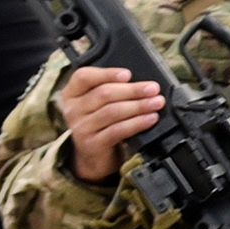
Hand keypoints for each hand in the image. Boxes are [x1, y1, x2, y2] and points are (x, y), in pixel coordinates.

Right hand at [57, 63, 166, 182]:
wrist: (94, 155)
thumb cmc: (102, 122)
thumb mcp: (100, 103)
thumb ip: (114, 89)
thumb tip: (143, 83)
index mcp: (72, 93)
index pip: (84, 76)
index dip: (107, 73)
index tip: (128, 74)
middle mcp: (72, 109)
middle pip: (104, 94)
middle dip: (133, 90)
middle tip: (153, 88)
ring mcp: (81, 128)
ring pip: (112, 111)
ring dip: (139, 106)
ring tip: (157, 103)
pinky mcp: (92, 144)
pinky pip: (118, 130)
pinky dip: (137, 123)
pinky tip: (150, 118)